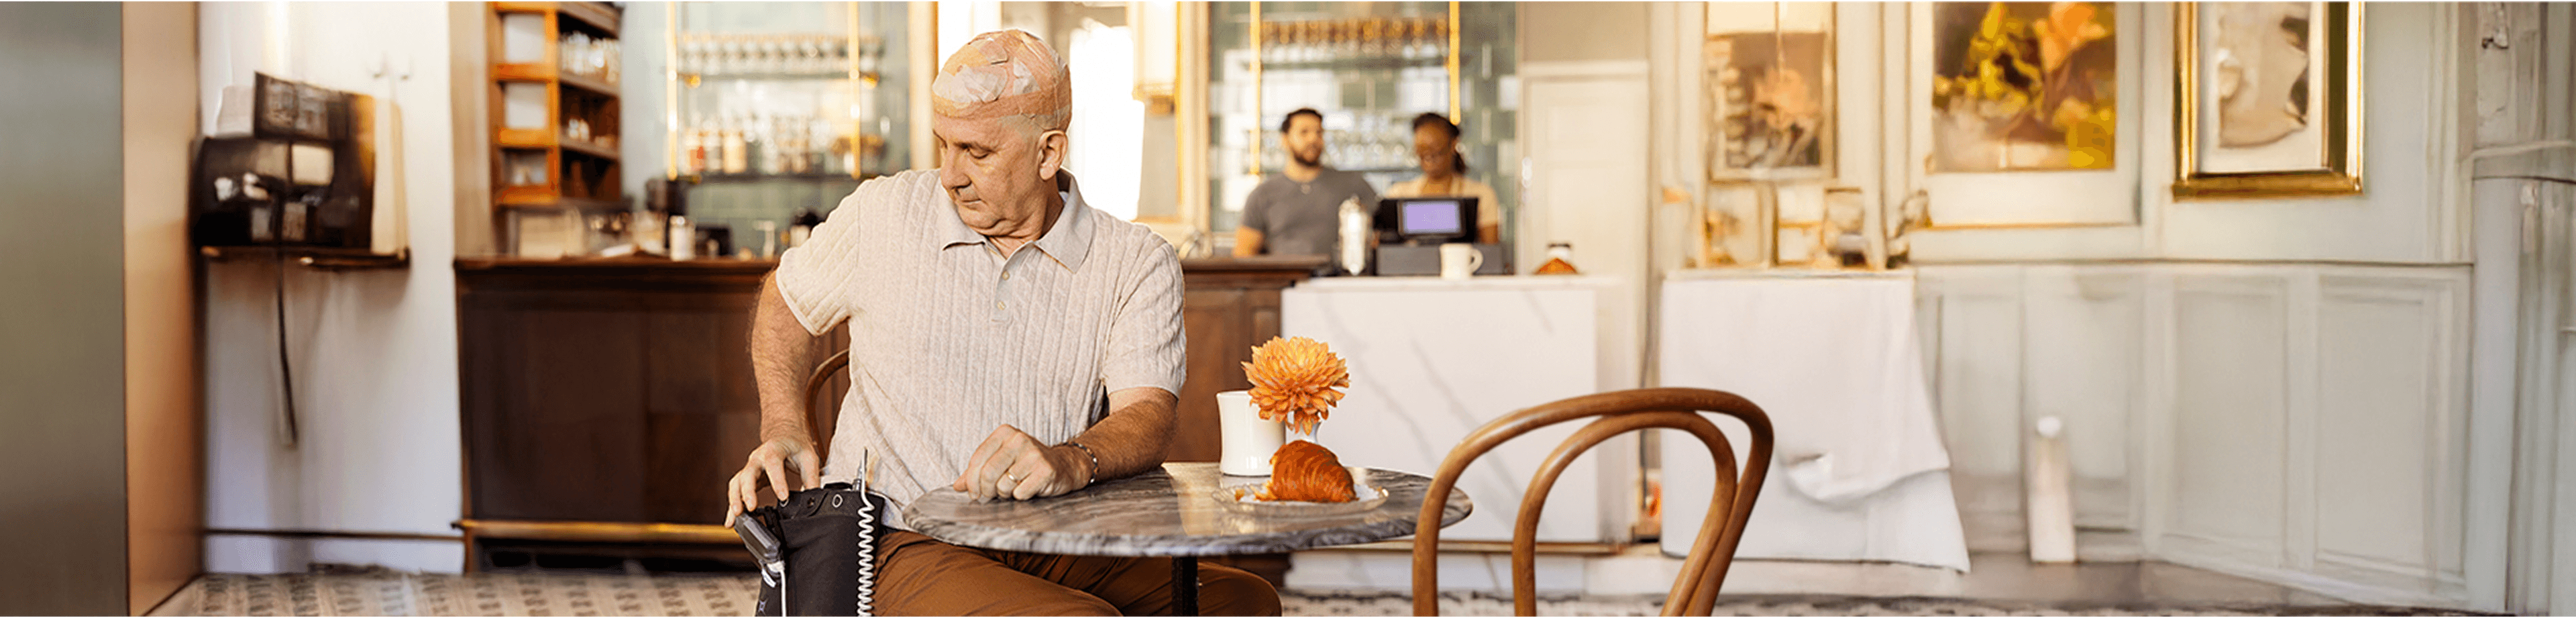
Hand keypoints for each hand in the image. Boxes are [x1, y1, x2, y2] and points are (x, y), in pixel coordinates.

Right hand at [726, 436, 821, 524]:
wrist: (784, 435)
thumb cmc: (795, 445)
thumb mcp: (809, 457)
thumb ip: (811, 477)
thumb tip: (814, 497)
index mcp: (773, 450)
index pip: (773, 464)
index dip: (777, 481)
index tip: (783, 497)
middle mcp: (757, 458)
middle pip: (748, 474)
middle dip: (747, 491)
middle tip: (751, 507)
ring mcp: (750, 468)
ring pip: (737, 483)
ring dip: (735, 499)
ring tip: (737, 516)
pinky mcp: (747, 477)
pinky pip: (736, 490)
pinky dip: (733, 505)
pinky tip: (732, 520)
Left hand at [950, 425, 1090, 501]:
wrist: (1063, 466)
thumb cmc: (1027, 464)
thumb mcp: (1001, 462)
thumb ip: (977, 472)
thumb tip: (957, 486)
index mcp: (1004, 433)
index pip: (977, 460)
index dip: (971, 482)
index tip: (973, 493)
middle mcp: (1019, 439)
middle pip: (988, 473)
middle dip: (986, 491)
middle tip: (992, 495)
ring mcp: (1034, 454)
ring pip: (1003, 485)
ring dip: (1005, 494)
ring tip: (1014, 488)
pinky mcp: (1046, 470)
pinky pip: (1020, 493)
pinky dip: (1021, 496)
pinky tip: (1028, 488)